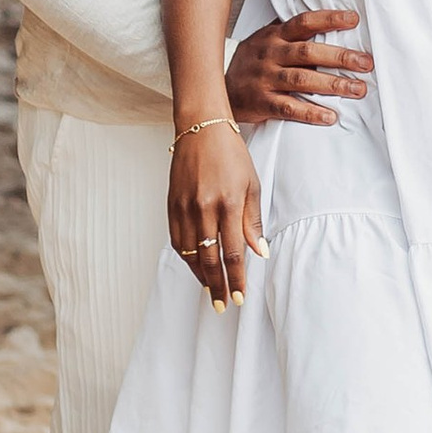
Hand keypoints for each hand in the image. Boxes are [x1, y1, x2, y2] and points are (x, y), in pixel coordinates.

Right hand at [169, 120, 262, 307]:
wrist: (201, 127)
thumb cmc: (231, 153)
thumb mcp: (251, 184)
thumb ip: (252, 221)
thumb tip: (260, 252)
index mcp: (227, 203)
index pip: (232, 253)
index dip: (237, 279)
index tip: (241, 297)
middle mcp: (203, 208)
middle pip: (210, 259)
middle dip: (218, 286)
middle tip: (224, 305)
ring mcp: (184, 208)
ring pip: (191, 253)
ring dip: (201, 276)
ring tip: (211, 292)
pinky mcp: (171, 205)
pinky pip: (177, 240)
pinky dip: (186, 258)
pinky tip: (195, 267)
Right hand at [225, 8, 371, 127]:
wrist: (217, 87)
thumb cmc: (252, 62)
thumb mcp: (267, 40)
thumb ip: (293, 34)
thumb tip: (332, 24)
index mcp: (275, 36)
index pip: (304, 22)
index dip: (329, 19)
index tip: (354, 19)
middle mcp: (270, 54)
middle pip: (308, 53)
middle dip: (340, 57)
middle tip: (366, 63)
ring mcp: (264, 79)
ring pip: (301, 80)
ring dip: (333, 85)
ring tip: (358, 89)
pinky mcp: (261, 103)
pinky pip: (288, 108)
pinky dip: (310, 113)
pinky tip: (330, 116)